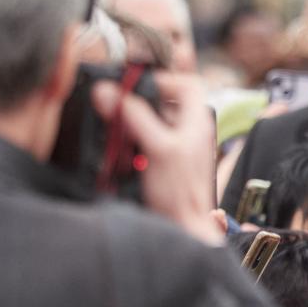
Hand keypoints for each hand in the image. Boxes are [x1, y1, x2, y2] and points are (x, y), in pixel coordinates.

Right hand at [92, 73, 220, 244]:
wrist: (183, 227)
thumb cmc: (180, 193)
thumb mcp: (157, 148)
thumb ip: (136, 118)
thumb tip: (110, 92)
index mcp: (197, 123)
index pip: (187, 84)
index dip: (163, 79)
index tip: (137, 86)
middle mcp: (191, 131)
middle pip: (167, 100)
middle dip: (142, 99)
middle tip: (119, 103)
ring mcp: (178, 146)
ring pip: (154, 119)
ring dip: (134, 117)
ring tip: (117, 122)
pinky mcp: (165, 160)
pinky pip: (147, 138)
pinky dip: (133, 136)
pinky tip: (121, 144)